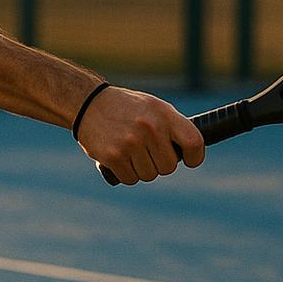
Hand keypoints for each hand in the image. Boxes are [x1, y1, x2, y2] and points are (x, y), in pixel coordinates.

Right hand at [76, 86, 203, 184]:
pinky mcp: (113, 156)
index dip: (194, 157)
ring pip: (149, 175)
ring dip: (141, 169)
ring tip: (130, 151)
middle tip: (147, 151)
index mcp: (163, 114)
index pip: (193, 142)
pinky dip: (126, 173)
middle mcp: (149, 127)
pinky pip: (130, 179)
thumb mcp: (153, 107)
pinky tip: (119, 157)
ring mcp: (130, 143)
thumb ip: (172, 127)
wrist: (88, 102)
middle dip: (159, 163)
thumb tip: (190, 152)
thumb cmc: (126, 108)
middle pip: (168, 166)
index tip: (188, 159)